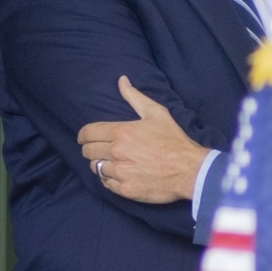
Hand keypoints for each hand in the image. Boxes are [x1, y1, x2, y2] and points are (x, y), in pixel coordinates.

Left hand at [78, 76, 209, 202]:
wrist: (189, 169)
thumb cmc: (173, 139)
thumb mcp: (156, 113)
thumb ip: (134, 97)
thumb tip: (122, 81)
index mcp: (120, 132)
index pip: (88, 133)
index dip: (83, 135)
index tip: (84, 138)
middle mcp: (116, 153)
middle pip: (88, 151)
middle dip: (90, 149)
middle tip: (100, 150)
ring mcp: (119, 172)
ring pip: (96, 168)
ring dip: (101, 164)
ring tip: (113, 162)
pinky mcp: (125, 189)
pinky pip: (106, 183)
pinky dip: (109, 179)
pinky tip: (120, 174)